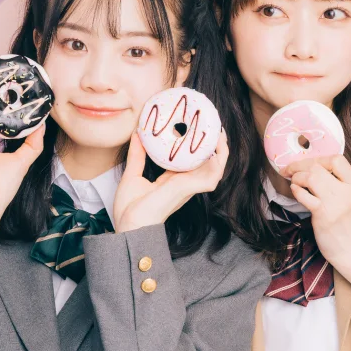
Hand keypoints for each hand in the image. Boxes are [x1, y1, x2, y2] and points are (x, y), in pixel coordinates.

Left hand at [112, 131, 227, 232]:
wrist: (130, 227)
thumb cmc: (130, 211)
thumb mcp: (133, 176)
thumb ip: (137, 156)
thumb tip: (137, 135)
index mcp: (173, 181)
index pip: (190, 161)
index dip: (195, 145)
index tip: (195, 127)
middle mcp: (185, 183)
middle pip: (207, 162)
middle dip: (213, 144)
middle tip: (210, 123)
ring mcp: (189, 186)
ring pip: (216, 166)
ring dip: (221, 149)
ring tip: (218, 130)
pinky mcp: (190, 188)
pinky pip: (214, 173)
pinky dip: (220, 159)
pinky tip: (218, 144)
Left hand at [283, 154, 350, 291]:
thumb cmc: (346, 224)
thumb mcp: (350, 198)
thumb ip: (337, 183)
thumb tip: (311, 168)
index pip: (337, 159)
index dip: (318, 158)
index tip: (307, 164)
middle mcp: (348, 191)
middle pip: (319, 166)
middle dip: (299, 165)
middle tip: (289, 170)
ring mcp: (336, 203)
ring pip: (311, 177)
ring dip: (297, 177)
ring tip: (294, 182)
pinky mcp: (324, 214)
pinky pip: (305, 195)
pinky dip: (296, 190)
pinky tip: (295, 191)